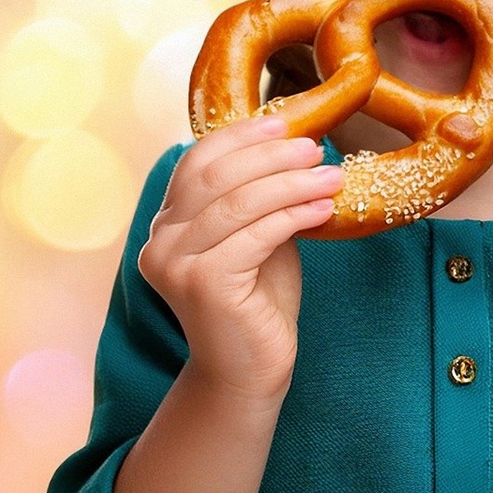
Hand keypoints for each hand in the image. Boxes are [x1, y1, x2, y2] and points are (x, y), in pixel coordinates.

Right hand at [138, 115, 343, 402]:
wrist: (251, 370)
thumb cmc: (258, 301)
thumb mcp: (257, 236)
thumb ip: (261, 199)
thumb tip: (297, 147)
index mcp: (167, 224)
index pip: (197, 162)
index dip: (240, 137)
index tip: (283, 122)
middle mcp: (160, 241)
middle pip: (217, 176)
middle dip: (272, 156)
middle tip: (316, 149)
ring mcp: (175, 263)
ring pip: (239, 203)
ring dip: (292, 183)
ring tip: (332, 176)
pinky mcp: (203, 284)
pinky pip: (256, 234)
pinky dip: (294, 215)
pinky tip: (324, 208)